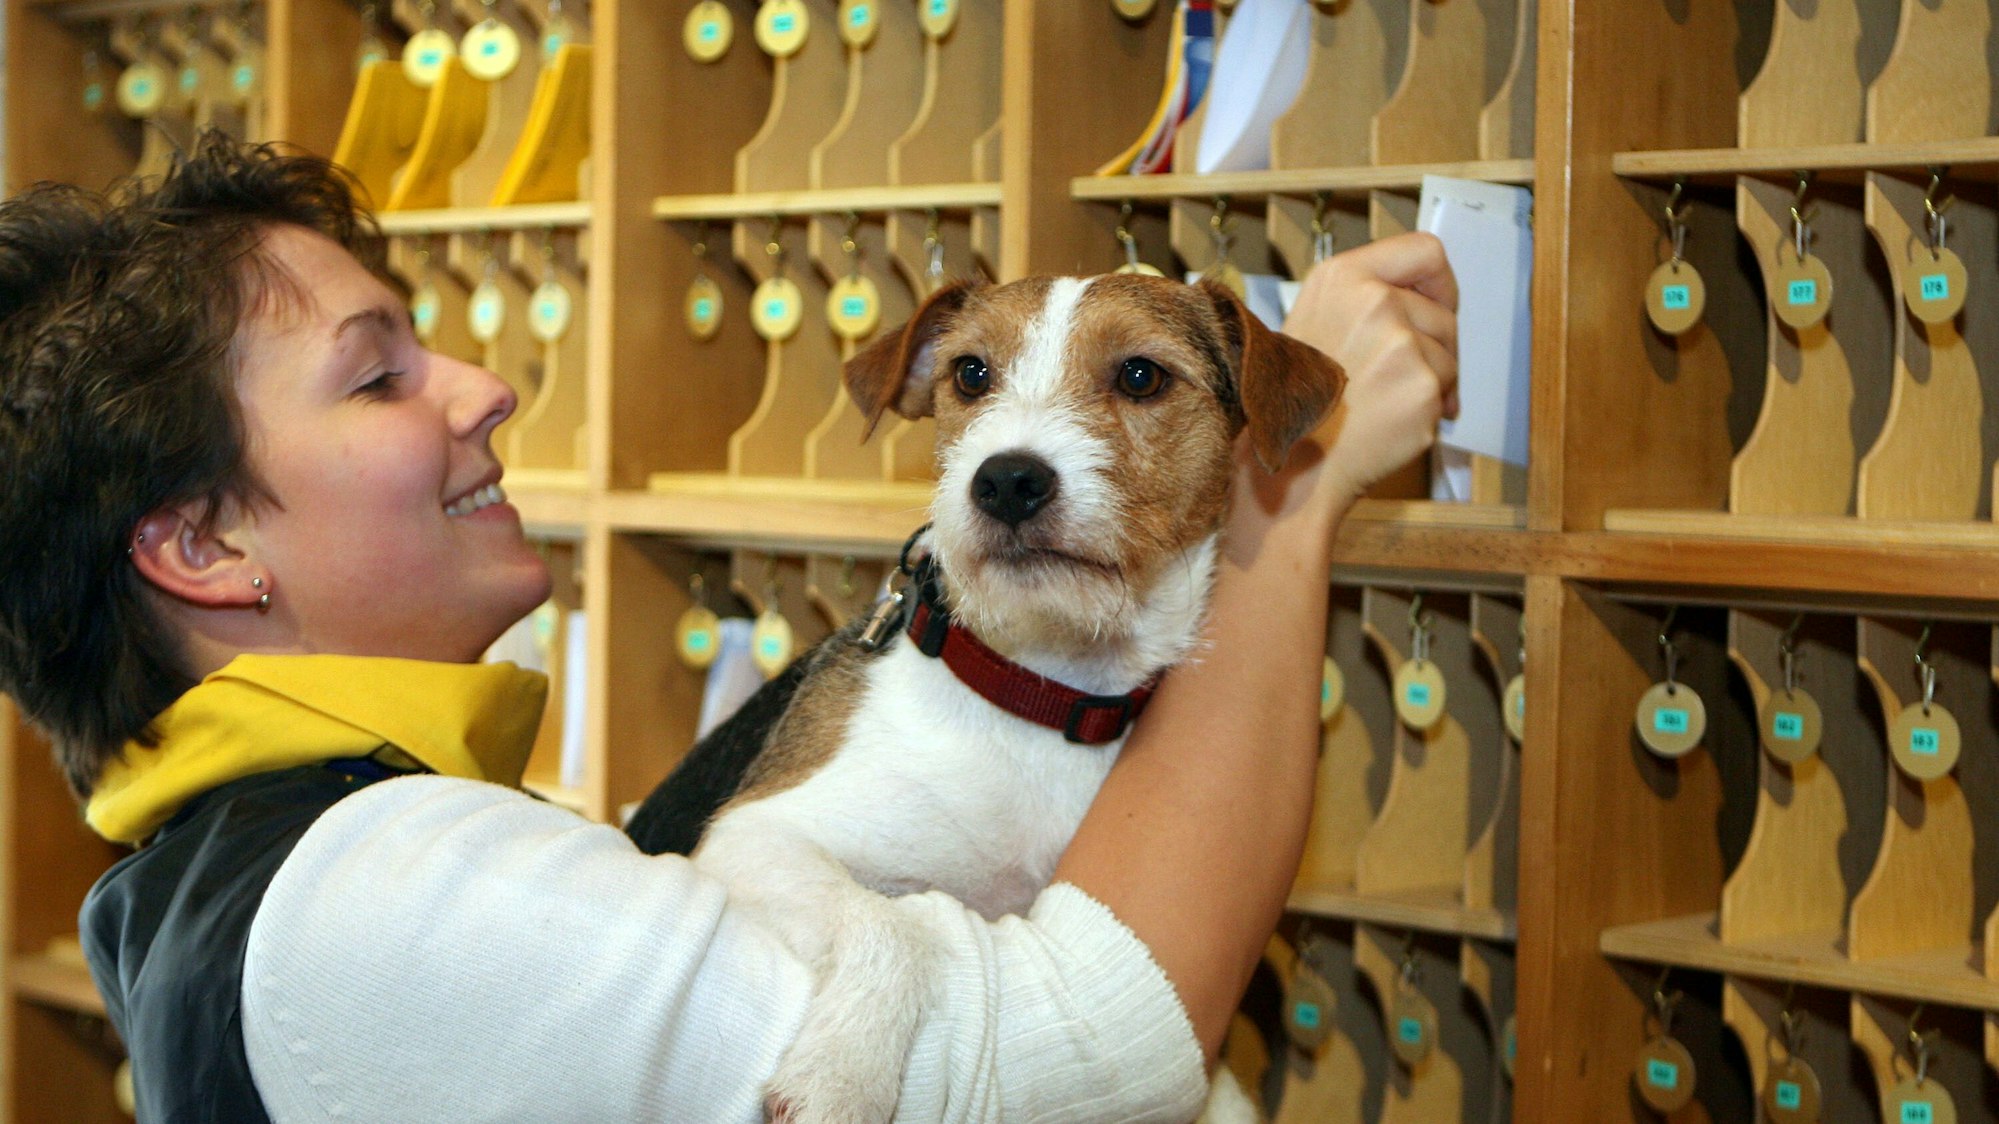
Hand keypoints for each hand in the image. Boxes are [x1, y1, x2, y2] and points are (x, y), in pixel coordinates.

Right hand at [1277, 231, 1459, 509]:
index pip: (1426, 251)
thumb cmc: (1301, 399)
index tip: (1434, 305)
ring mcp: (1400, 344)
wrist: (1293, 463)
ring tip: (1384, 403)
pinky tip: (1390, 423)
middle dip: (1433, 347)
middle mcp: (1374, 302)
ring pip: (1448, 356)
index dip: (1439, 282)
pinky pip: (1446, 392)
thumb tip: (1430, 299)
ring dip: (1430, 382)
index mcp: (1343, 277)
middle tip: (1398, 377)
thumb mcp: (1315, 320)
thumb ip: (1367, 298)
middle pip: (1443, 313)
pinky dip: (1429, 412)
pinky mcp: (1421, 386)